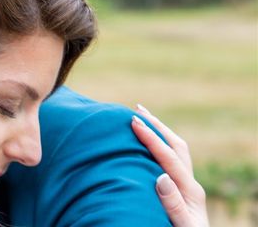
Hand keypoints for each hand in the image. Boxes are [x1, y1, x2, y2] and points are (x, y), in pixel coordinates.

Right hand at [131, 105, 208, 226]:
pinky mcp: (182, 189)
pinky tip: (148, 144)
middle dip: (157, 125)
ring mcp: (187, 185)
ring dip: (160, 132)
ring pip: (176, 150)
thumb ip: (172, 203)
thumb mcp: (182, 225)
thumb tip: (162, 176)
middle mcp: (190, 183)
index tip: (134, 121)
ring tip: (144, 118)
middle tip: (137, 109)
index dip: (151, 137)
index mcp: (190, 190)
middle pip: (176, 145)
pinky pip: (172, 159)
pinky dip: (159, 145)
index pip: (168, 156)